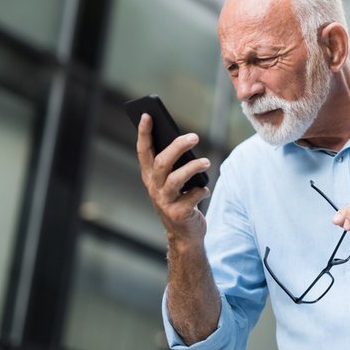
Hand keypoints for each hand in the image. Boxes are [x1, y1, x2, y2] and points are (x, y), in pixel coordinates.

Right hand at [135, 113, 210, 241]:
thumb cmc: (180, 201)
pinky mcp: (178, 213)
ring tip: (206, 162)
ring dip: (193, 168)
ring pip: (176, 179)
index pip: (143, 151)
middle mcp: (154, 188)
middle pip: (162, 162)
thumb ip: (175, 164)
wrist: (184, 235)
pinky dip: (201, 191)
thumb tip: (186, 140)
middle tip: (194, 136)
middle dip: (177, 147)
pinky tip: (204, 190)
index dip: (143, 133)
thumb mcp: (173, 181)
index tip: (147, 115)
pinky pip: (193, 196)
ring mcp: (165, 201)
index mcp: (150, 176)